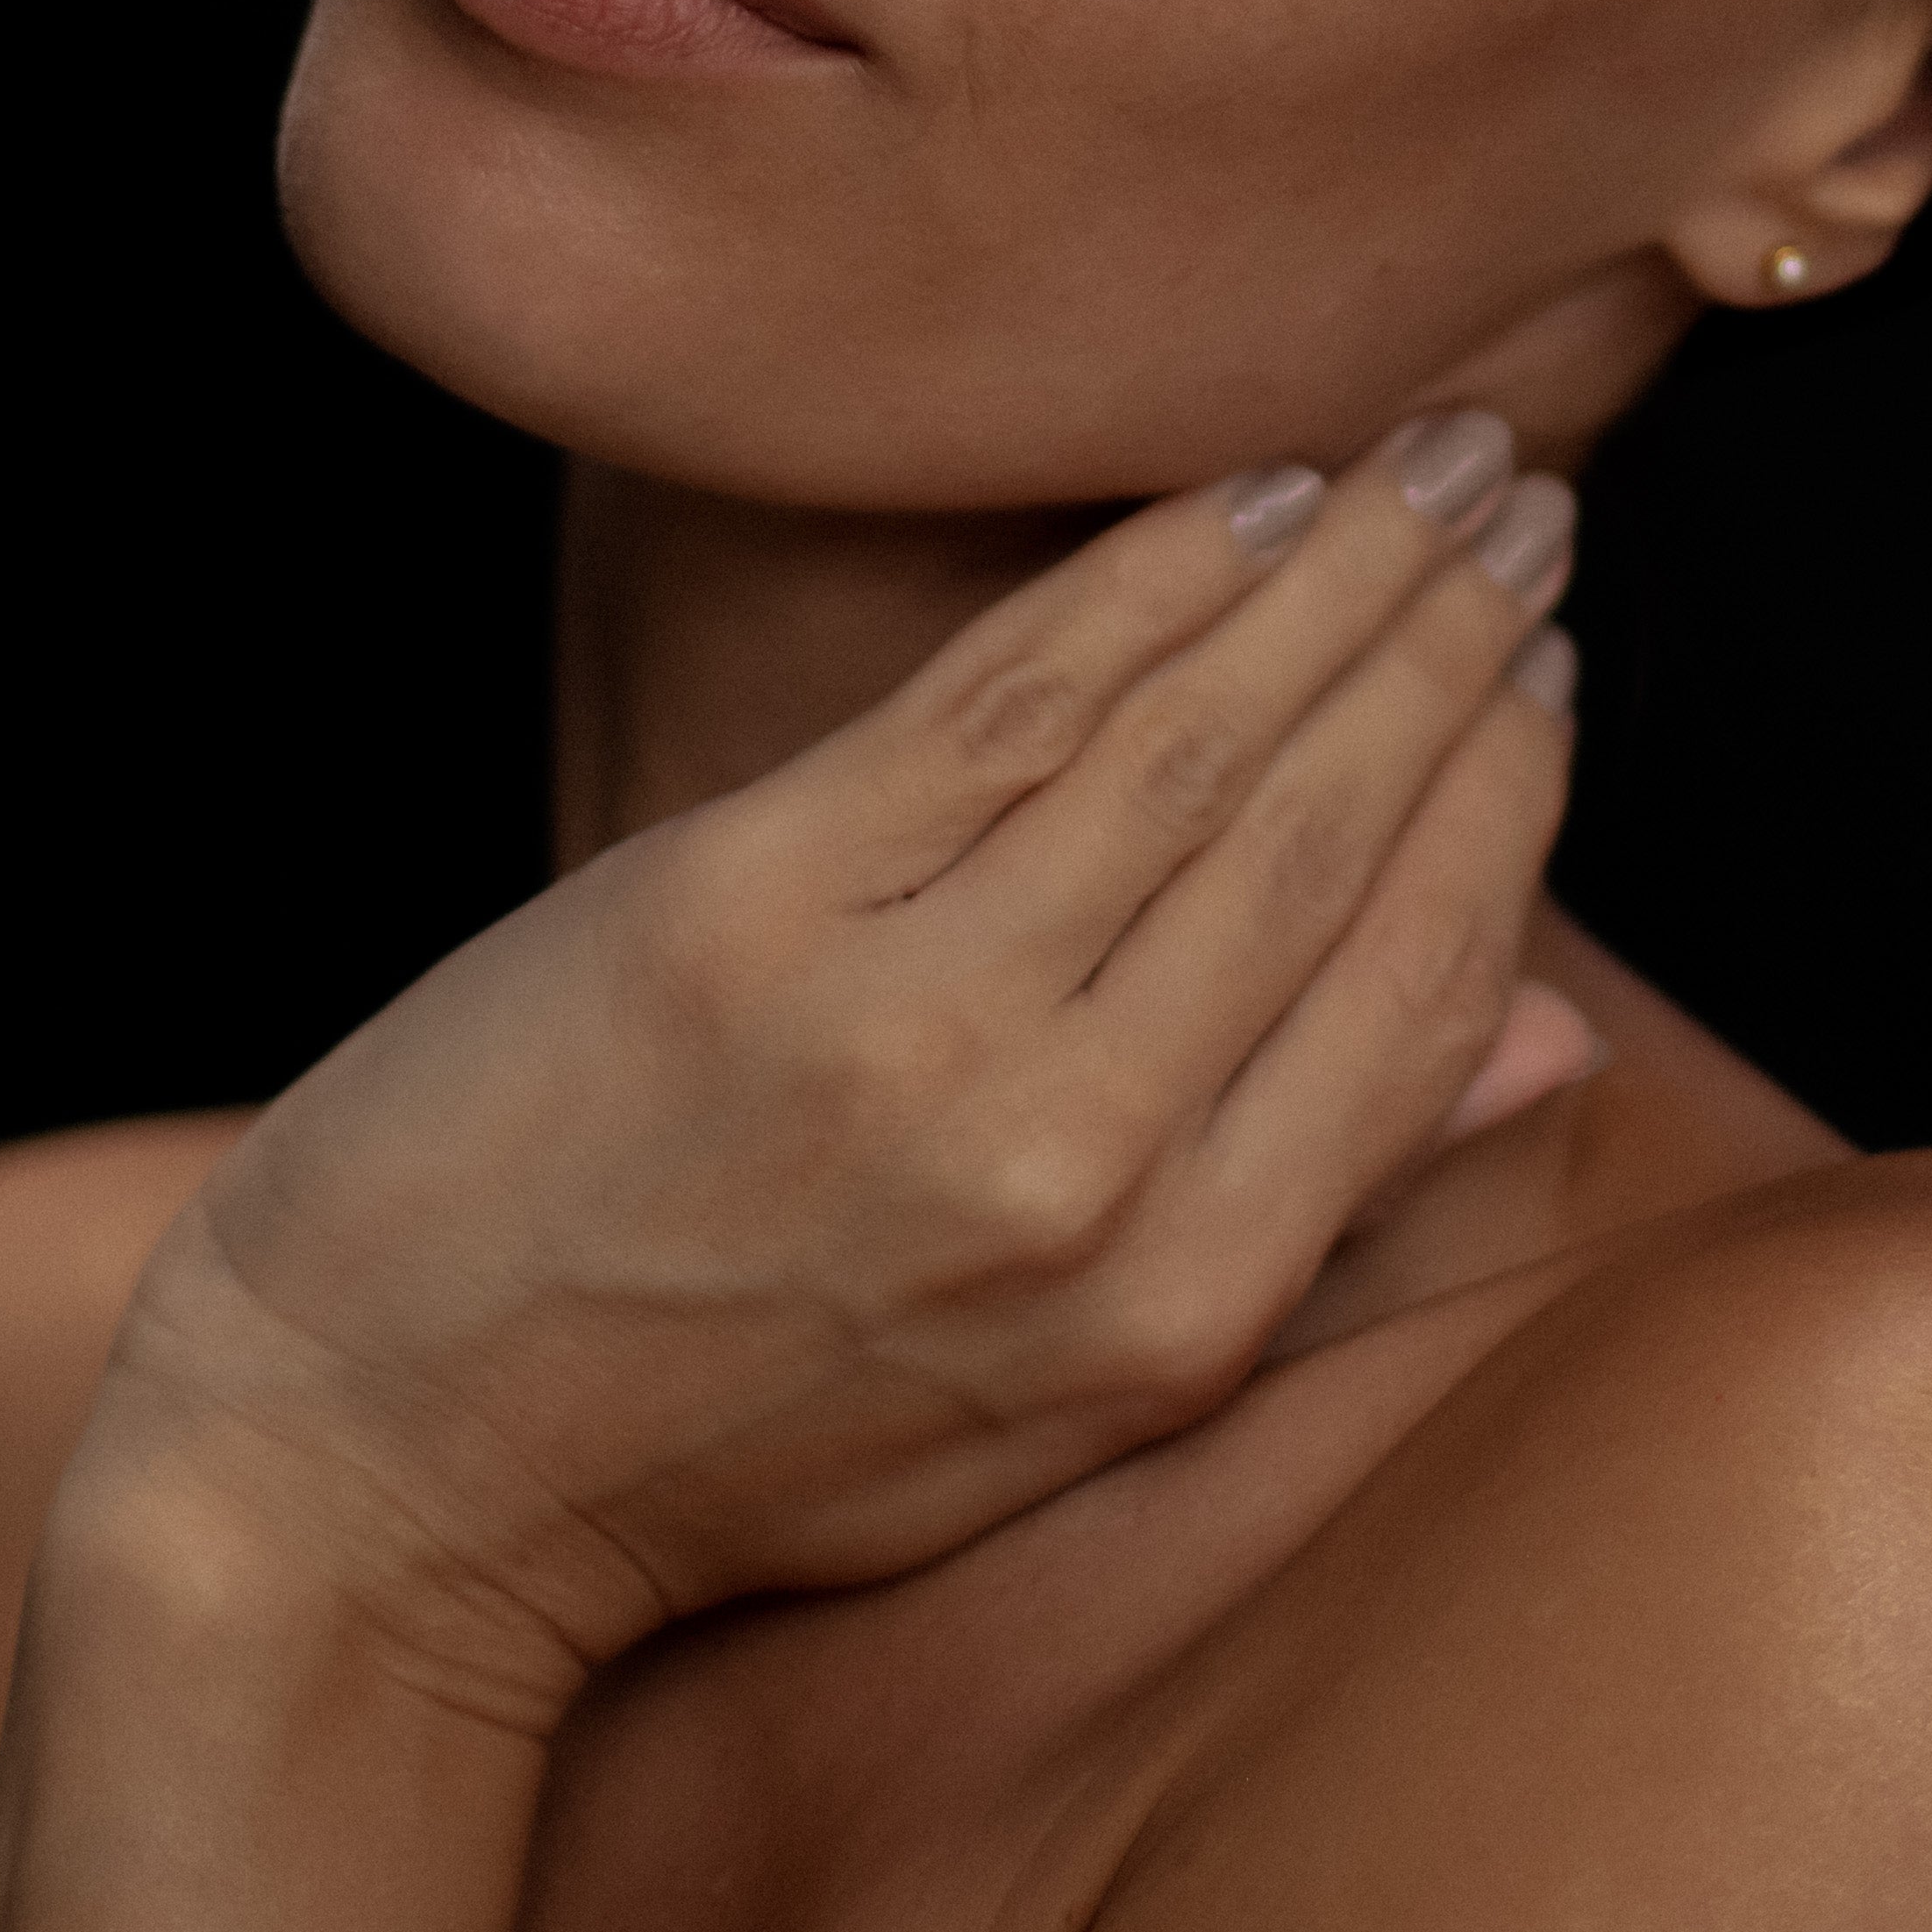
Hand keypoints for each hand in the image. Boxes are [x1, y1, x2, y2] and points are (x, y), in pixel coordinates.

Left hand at [83, 417, 1583, 1731]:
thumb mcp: (1048, 1418)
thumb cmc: (720, 1441)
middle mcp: (1065, 1170)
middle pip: (1319, 842)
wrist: (377, 1464)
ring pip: (1189, 745)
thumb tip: (1554, 1032)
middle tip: (1532, 509)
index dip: (1502, 808)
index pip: (1412, 997)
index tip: (1551, 672)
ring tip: (1433, 467)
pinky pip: (1010, 697)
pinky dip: (1149, 578)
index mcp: (1166, 1314)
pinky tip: (1245, 502)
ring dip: (1339, 577)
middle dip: (1449, 648)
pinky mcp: (755, 905)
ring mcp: (906, 1027)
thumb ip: (1307, 1226)